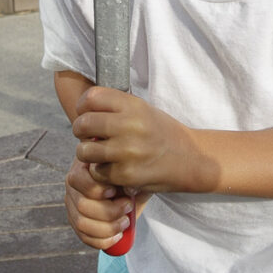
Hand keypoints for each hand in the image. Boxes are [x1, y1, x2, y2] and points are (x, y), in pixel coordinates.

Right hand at [63, 158, 133, 251]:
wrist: (130, 182)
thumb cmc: (130, 173)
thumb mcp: (132, 170)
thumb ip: (130, 177)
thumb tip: (130, 190)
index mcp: (82, 166)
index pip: (78, 180)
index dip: (97, 189)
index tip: (115, 191)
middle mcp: (73, 186)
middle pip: (82, 205)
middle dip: (109, 211)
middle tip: (128, 206)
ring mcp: (72, 205)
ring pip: (82, 224)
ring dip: (108, 227)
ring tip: (125, 222)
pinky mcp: (77, 222)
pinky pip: (85, 237)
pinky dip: (103, 240)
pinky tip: (117, 236)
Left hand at [71, 85, 215, 194]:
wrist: (191, 159)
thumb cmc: (162, 133)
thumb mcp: (143, 110)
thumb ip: (115, 107)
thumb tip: (82, 111)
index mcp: (133, 106)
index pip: (91, 97)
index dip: (83, 106)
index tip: (87, 114)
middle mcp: (130, 125)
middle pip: (83, 124)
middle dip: (81, 131)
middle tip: (89, 136)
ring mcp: (128, 151)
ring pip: (84, 151)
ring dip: (87, 154)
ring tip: (100, 154)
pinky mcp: (126, 174)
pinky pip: (97, 172)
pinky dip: (101, 172)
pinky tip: (113, 168)